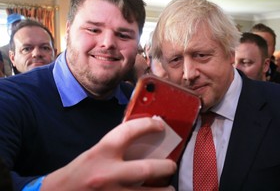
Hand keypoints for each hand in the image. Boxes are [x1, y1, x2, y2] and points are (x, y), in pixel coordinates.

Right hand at [41, 117, 176, 190]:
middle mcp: (107, 174)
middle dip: (165, 167)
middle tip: (171, 165)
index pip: (129, 132)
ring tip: (169, 188)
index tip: (160, 125)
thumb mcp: (95, 153)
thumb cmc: (79, 172)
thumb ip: (116, 148)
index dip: (148, 125)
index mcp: (101, 153)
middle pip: (146, 169)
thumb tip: (142, 141)